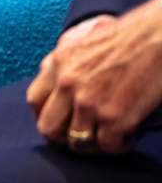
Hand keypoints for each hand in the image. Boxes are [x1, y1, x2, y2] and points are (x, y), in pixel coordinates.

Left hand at [27, 0, 161, 153]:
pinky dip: (118, 144)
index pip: (34, 101)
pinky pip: (107, 145)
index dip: (46, 115)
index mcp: (57, 63)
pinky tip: (127, 135)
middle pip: (48, 128)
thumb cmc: (126, 36)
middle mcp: (68, 85)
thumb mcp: (81, 43)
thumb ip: (63, 64)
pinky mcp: (114, 118)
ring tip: (109, 134)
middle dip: (63, 136)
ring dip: (94, 141)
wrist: (157, 37)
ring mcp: (89, 103)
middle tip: (83, 134)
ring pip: (77, 142)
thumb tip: (52, 79)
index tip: (60, 121)